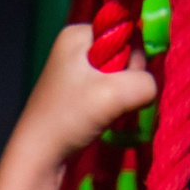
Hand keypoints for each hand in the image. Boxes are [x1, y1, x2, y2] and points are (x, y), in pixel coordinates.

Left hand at [12, 25, 157, 171]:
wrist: (38, 157)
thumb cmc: (69, 118)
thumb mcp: (114, 94)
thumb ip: (145, 83)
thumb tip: (151, 87)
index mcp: (77, 33)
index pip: (126, 33)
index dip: (132, 59)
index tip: (118, 83)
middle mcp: (75, 46)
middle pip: (125, 54)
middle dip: (126, 81)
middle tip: (109, 102)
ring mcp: (76, 69)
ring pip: (120, 75)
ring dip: (121, 97)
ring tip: (103, 113)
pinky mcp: (78, 91)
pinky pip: (110, 90)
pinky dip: (113, 105)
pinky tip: (100, 118)